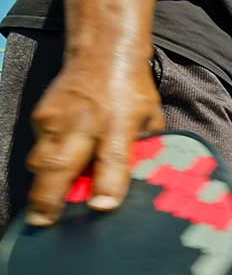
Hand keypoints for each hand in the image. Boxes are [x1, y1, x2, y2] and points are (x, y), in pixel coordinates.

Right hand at [26, 57, 164, 225]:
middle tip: (44, 222)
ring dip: (42, 187)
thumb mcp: (150, 118)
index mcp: (120, 123)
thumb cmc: (132, 90)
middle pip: (61, 165)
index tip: (101, 207)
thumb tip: (146, 181)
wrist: (102, 52)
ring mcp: (57, 119)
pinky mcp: (41, 117)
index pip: (113, 159)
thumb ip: (146, 148)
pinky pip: (39, 148)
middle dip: (50, 198)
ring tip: (44, 212)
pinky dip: (44, 166)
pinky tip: (54, 176)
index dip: (107, 185)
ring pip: (41, 161)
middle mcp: (85, 122)